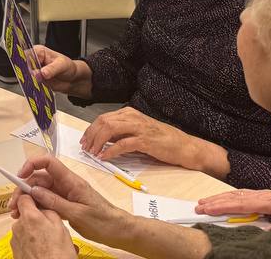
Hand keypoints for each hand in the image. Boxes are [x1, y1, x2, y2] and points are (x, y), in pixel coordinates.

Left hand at [10, 194, 77, 258]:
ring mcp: (16, 240)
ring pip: (26, 230)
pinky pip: (24, 242)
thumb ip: (50, 212)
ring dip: (36, 234)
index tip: (37, 200)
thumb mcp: (60, 227)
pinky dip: (33, 245)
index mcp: (30, 217)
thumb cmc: (57, 255)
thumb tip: (44, 208)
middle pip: (26, 216)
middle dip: (37, 220)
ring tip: (51, 244)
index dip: (32, 198)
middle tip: (51, 230)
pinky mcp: (16, 252)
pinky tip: (45, 251)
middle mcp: (19, 226)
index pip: (24, 197)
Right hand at [13, 154, 133, 247]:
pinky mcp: (65, 204)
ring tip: (16, 213)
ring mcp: (65, 194)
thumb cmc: (102, 221)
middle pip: (40, 178)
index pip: (48, 162)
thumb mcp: (77, 213)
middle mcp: (66, 184)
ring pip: (41, 191)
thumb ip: (55, 202)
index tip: (20, 176)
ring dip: (28, 199)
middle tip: (13, 204)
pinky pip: (47, 201)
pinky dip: (36, 207)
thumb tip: (34, 191)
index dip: (32, 164)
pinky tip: (29, 215)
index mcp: (71, 181)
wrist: (118, 231)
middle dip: (24, 188)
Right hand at [30, 44, 89, 95]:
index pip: (27, 54)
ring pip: (26, 75)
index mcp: (39, 51)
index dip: (24, 60)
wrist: (73, 80)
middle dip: (27, 72)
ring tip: (38, 82)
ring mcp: (35, 71)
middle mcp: (35, 60)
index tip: (27, 68)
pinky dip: (32, 86)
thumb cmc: (68, 67)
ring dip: (30, 80)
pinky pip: (31, 83)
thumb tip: (41, 73)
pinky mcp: (36, 80)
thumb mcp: (62, 65)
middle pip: (24, 65)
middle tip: (34, 77)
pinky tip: (37, 87)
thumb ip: (51, 69)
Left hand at [81, 107, 224, 174]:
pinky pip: (122, 144)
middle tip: (85, 148)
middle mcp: (132, 117)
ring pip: (109, 129)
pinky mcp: (145, 140)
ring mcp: (139, 128)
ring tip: (92, 153)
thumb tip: (103, 140)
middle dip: (91, 135)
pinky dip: (110, 151)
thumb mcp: (139, 132)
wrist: (186, 146)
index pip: (103, 118)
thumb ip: (122, 133)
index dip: (91, 129)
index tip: (84, 140)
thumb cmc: (163, 140)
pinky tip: (105, 157)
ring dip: (97, 142)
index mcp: (129, 113)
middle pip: (103, 122)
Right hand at [197, 190, 270, 226]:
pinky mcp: (270, 199)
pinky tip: (226, 200)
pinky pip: (246, 197)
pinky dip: (232, 198)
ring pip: (239, 195)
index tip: (206, 209)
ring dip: (221, 198)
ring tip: (206, 202)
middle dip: (216, 201)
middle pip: (236, 196)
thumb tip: (259, 233)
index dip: (221, 206)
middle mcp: (267, 195)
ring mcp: (268, 195)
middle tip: (198, 206)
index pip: (241, 203)